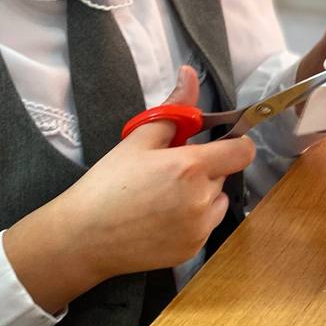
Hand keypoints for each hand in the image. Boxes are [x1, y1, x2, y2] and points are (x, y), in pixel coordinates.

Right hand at [3, 65, 253, 312]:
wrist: (83, 238)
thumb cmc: (107, 184)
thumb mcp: (138, 139)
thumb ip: (174, 108)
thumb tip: (190, 75)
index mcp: (191, 167)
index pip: (243, 151)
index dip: (234, 144)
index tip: (216, 145)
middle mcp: (202, 199)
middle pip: (223, 175)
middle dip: (204, 169)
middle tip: (168, 172)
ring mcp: (199, 229)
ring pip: (216, 201)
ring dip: (201, 196)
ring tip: (163, 197)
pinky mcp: (192, 250)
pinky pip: (205, 226)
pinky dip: (192, 220)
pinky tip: (160, 219)